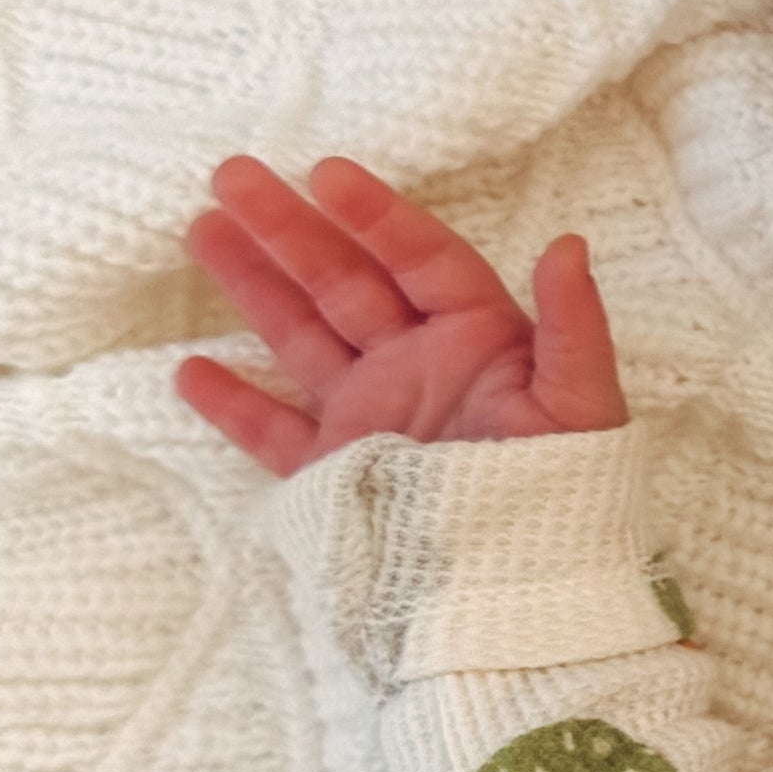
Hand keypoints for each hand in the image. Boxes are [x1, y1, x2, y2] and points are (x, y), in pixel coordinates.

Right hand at [174, 156, 624, 474]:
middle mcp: (421, 368)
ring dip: (253, 286)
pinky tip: (191, 370)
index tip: (326, 173)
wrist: (525, 598)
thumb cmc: (569, 499)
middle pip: (347, 282)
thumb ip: (573, 327)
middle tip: (231, 175)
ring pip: (302, 336)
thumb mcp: (581, 408)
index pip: (423, 260)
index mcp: (480, 341)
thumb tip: (569, 244)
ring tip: (200, 230)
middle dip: (291, 230)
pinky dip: (235, 406)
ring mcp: (374, 418)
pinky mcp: (340, 474)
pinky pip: (277, 434)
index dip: (376, 216)